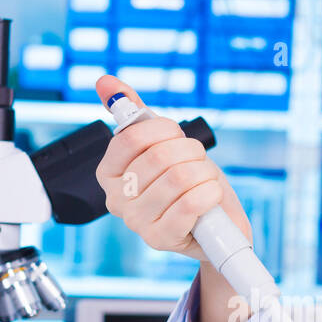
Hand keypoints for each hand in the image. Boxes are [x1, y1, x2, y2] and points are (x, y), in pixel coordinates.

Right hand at [94, 75, 252, 264]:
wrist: (215, 224)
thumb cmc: (189, 182)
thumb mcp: (163, 144)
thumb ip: (134, 114)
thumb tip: (105, 82)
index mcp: (108, 172)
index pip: (132, 137)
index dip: (165, 130)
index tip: (177, 136)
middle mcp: (116, 199)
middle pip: (159, 156)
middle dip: (191, 152)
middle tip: (198, 162)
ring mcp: (137, 223)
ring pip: (179, 178)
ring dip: (204, 173)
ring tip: (205, 181)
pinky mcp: (161, 239)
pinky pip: (190, 204)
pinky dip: (210, 193)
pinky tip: (211, 196)